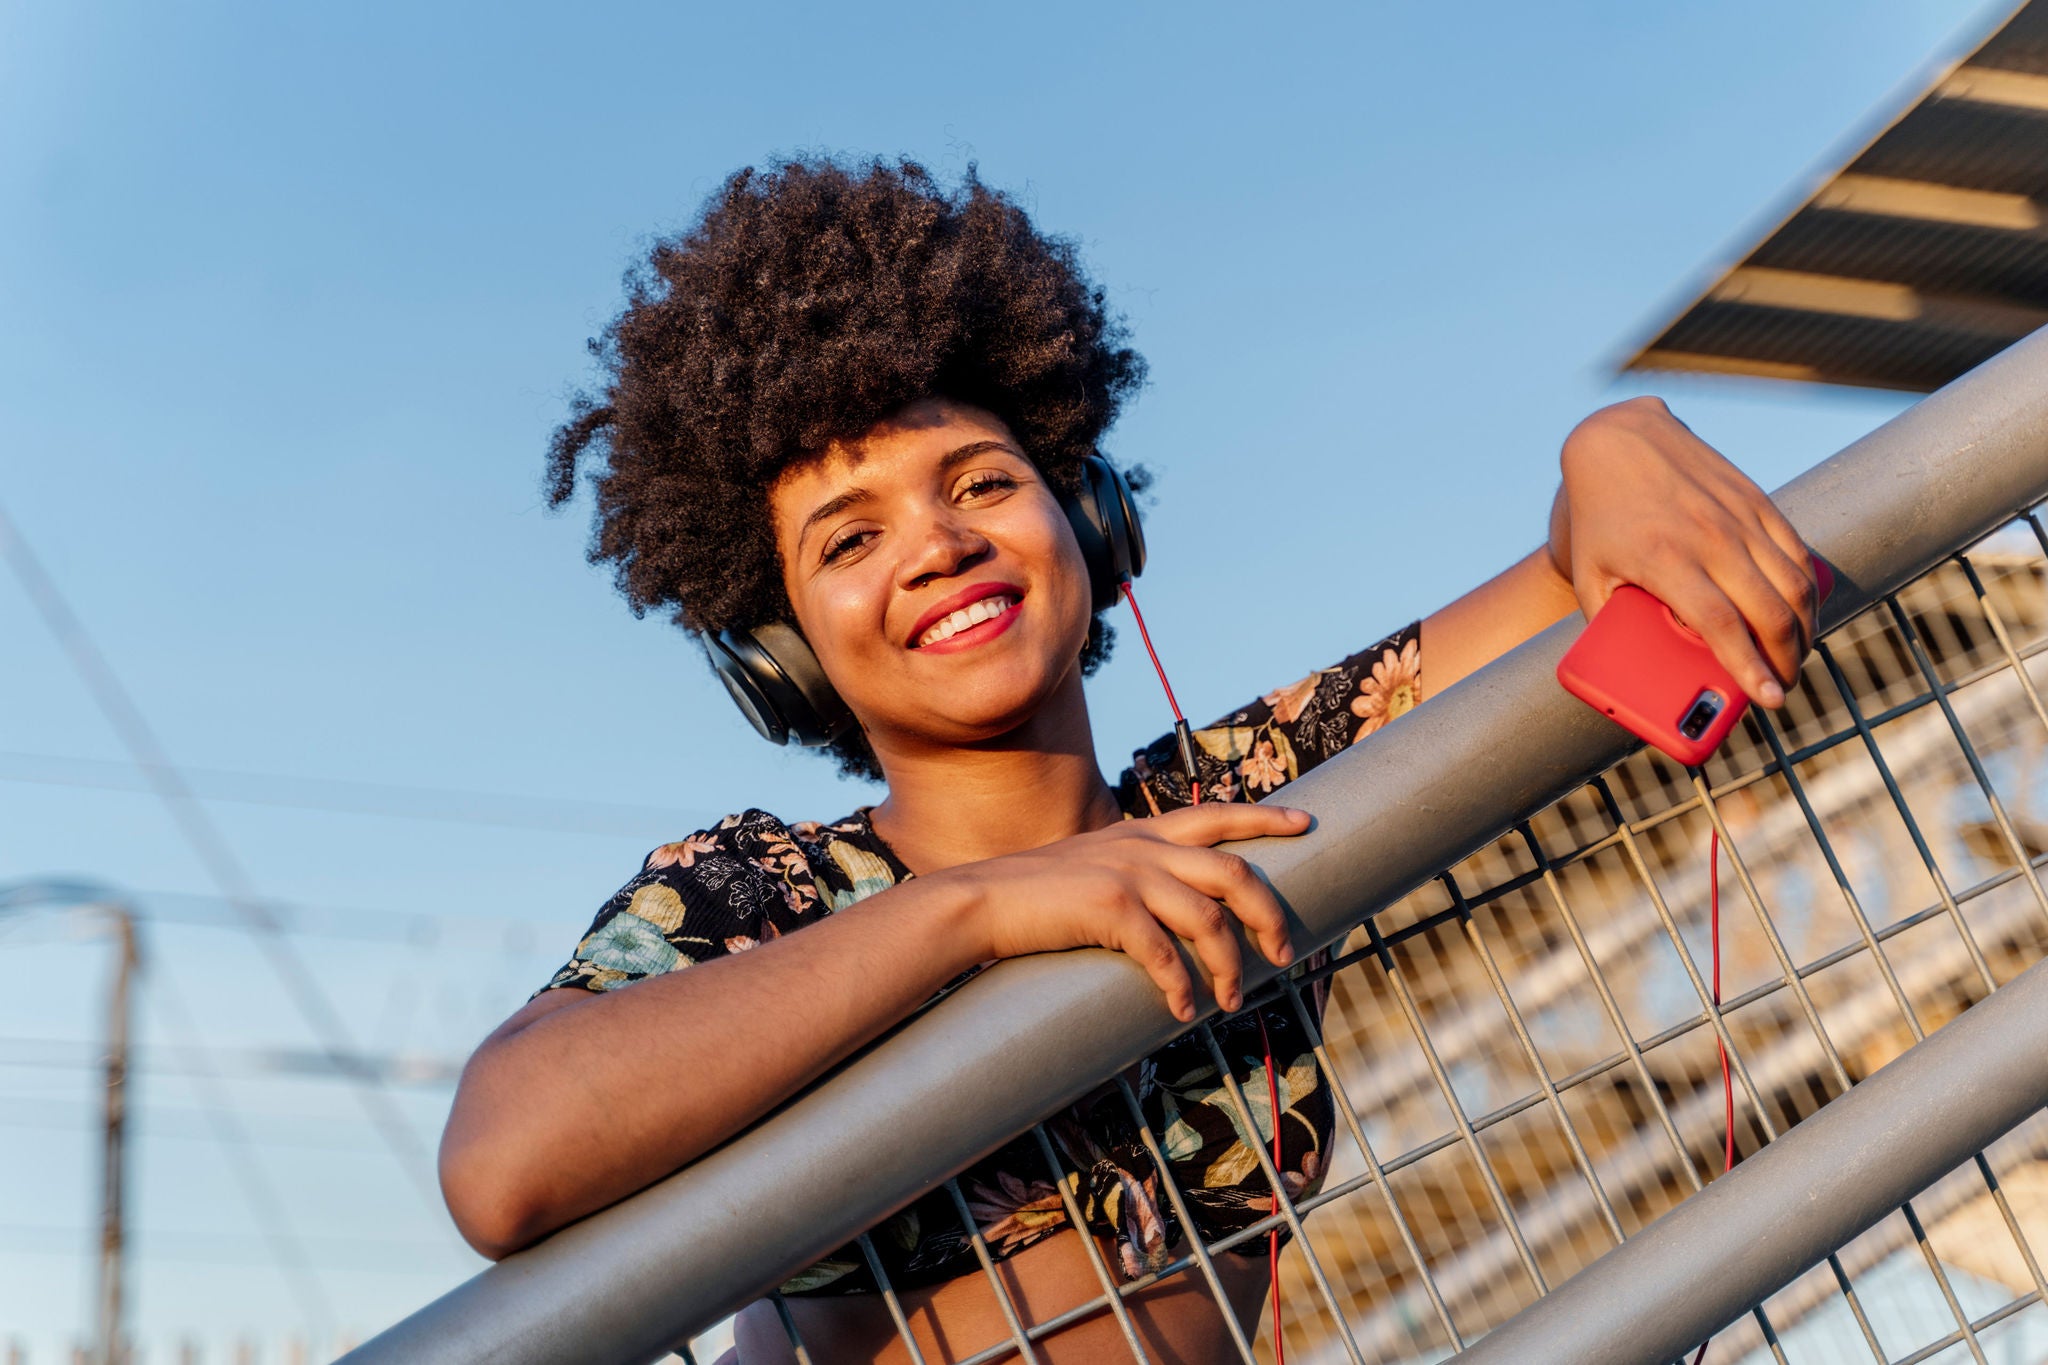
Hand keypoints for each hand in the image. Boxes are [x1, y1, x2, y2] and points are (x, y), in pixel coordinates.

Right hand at [934, 803, 1310, 1021]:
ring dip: (1229, 966)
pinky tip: (1183, 1009)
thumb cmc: (1035, 896)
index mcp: (1143, 832)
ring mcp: (1128, 873)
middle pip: (1234, 872)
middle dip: (1269, 915)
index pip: (1218, 814)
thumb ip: (1134, 872)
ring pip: (1209, 919)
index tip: (1306, 823)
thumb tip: (1174, 910)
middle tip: (1285, 953)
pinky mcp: (1110, 907)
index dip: (1266, 819)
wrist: (980, 901)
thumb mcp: (1093, 866)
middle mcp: (1143, 846)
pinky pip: (1164, 954)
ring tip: (1229, 1000)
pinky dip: (1181, 986)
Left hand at [1551, 396, 1819, 707]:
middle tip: (1782, 686)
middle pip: (1770, 612)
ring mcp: (1739, 517)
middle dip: (1786, 659)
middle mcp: (1710, 538)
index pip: (1720, 625)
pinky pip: (1797, 553)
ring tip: (1794, 656)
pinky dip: (1807, 590)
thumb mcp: (1589, 575)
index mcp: (1666, 561)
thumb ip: (1611, 623)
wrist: (1618, 442)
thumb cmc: (1601, 519)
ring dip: (1804, 629)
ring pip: (1794, 585)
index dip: (1748, 666)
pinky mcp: (1757, 501)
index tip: (1769, 698)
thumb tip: (1636, 670)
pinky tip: (1802, 613)